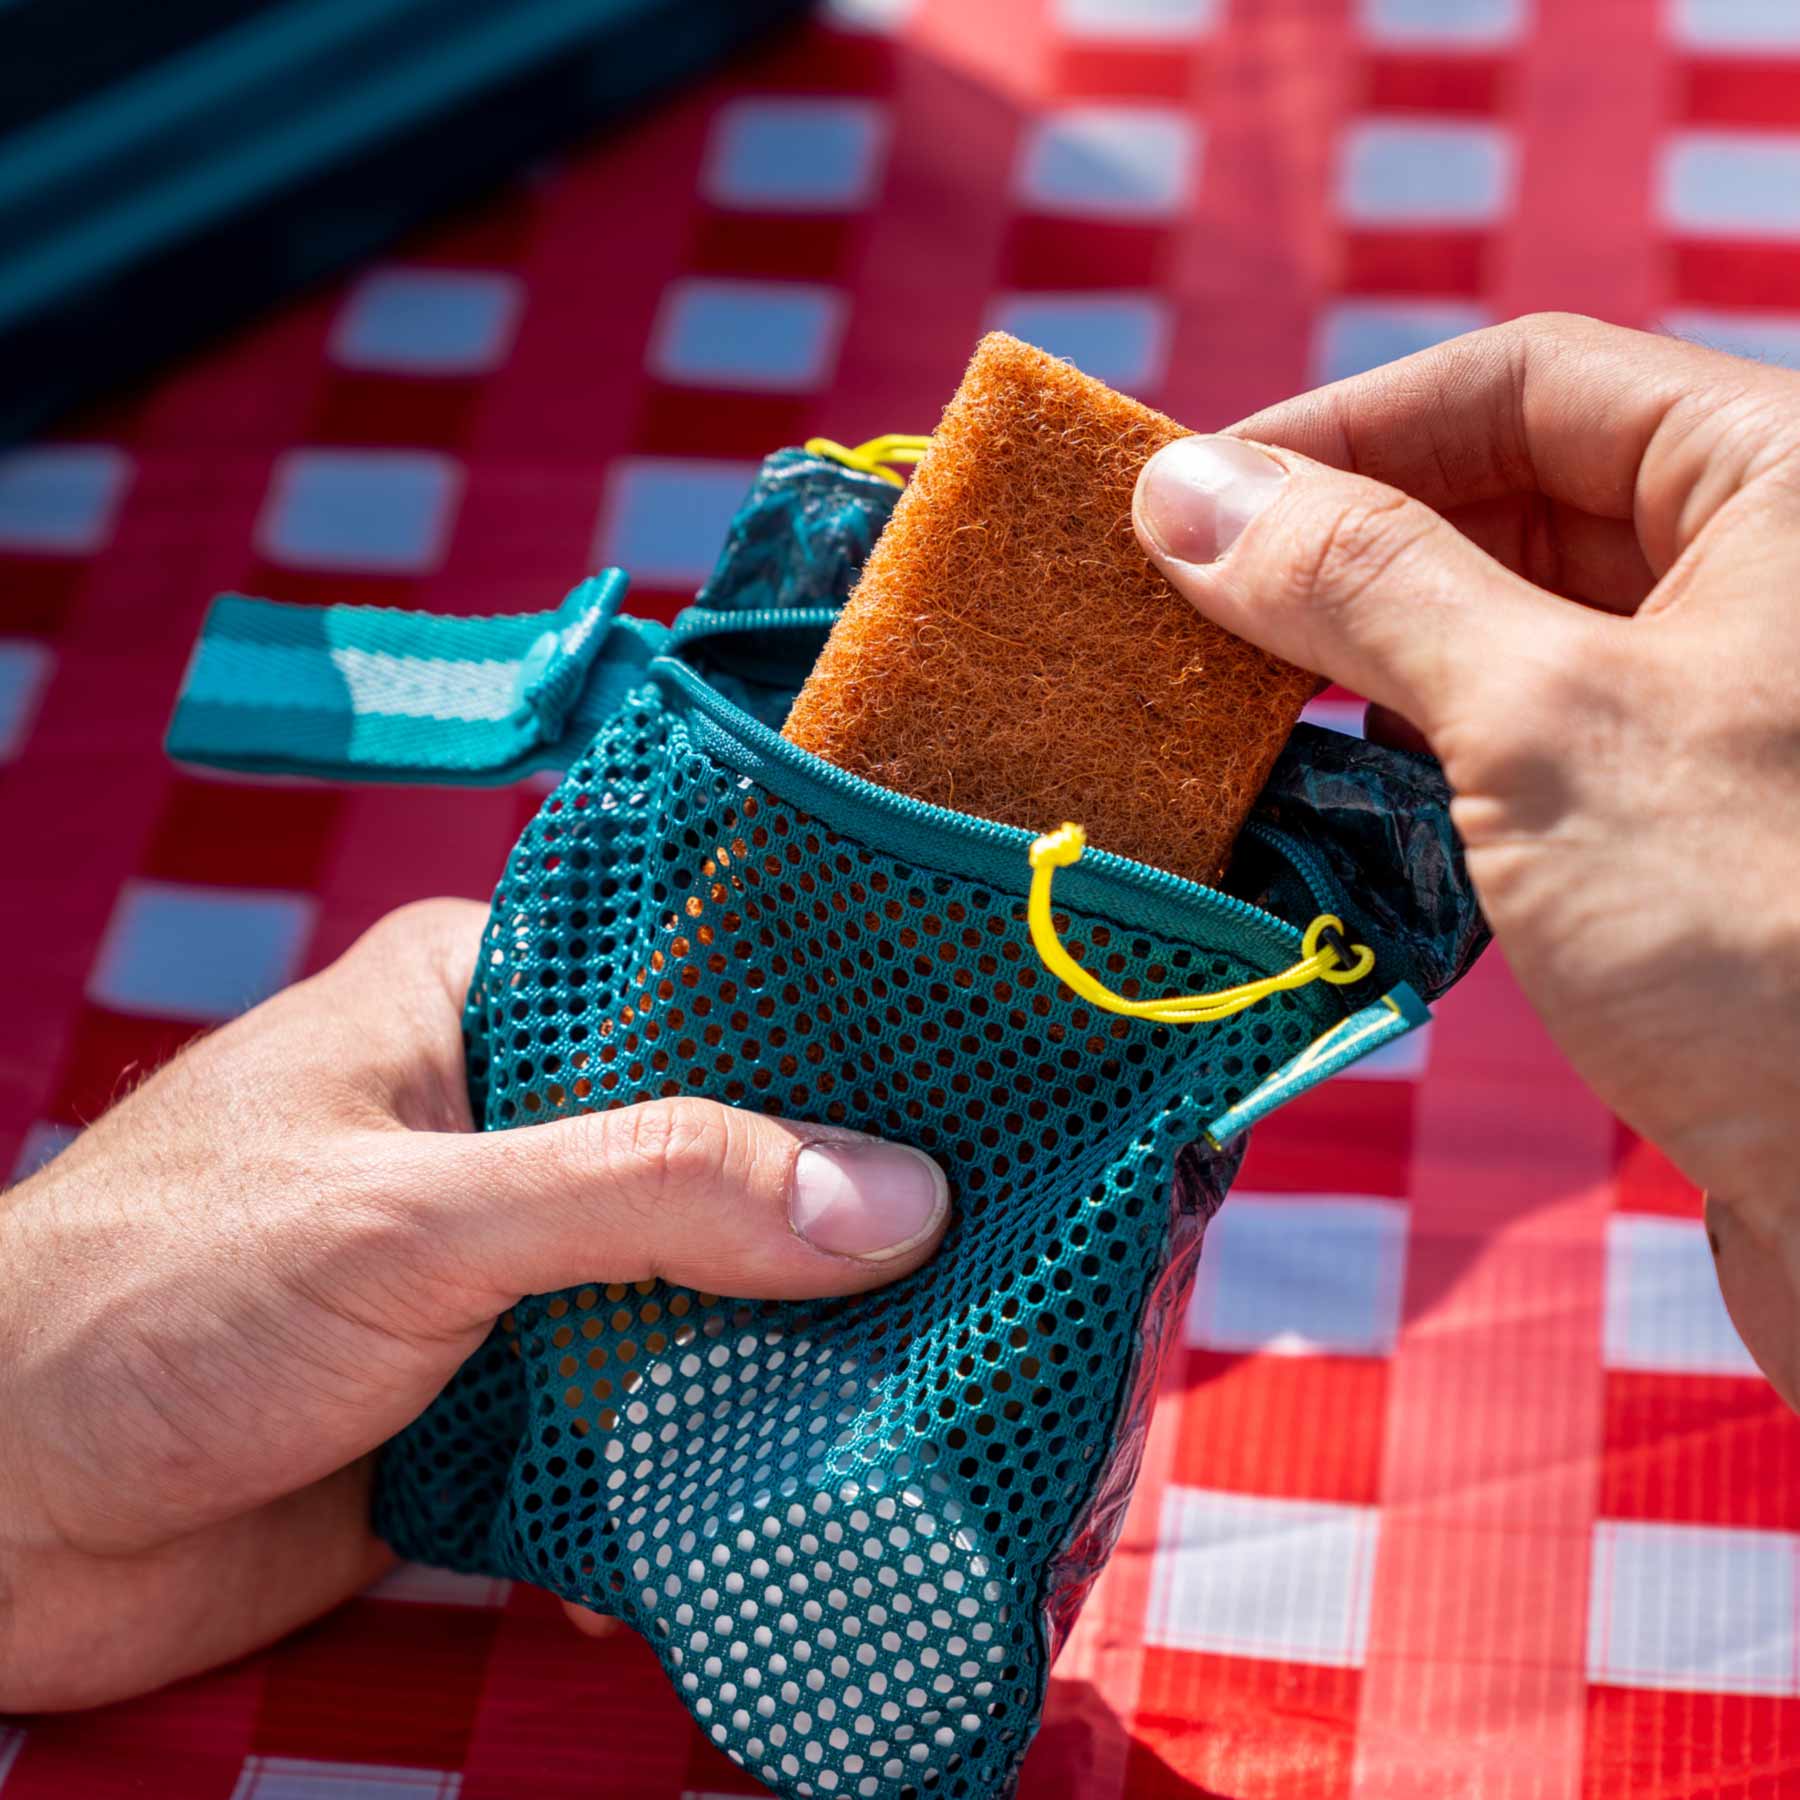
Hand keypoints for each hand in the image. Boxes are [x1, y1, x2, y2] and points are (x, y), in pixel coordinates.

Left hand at [0, 900, 948, 1709]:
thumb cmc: (161, 1304)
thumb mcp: (417, 1218)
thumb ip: (651, 1194)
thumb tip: (894, 1199)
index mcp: (486, 998)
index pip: (703, 979)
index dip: (842, 1028)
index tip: (990, 1075)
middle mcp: (516, 1115)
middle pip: (724, 1146)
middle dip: (839, 1208)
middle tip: (1008, 1243)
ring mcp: (516, 1260)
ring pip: (704, 1282)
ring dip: (796, 1337)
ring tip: (961, 1360)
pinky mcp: (510, 1389)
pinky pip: (655, 1398)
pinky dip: (725, 1437)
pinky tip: (820, 1470)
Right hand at [1132, 313, 1799, 1403]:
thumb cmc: (1765, 930)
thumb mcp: (1540, 719)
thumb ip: (1361, 584)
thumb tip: (1182, 491)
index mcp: (1779, 478)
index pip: (1522, 383)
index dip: (1340, 428)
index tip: (1182, 500)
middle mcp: (1760, 572)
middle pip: (1507, 494)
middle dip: (1336, 547)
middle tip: (1173, 608)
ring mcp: (1721, 701)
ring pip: (1502, 622)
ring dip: (1357, 656)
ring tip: (1218, 698)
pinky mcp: (1680, 821)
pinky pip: (1518, 735)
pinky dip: (1410, 751)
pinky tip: (1316, 791)